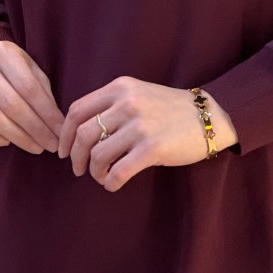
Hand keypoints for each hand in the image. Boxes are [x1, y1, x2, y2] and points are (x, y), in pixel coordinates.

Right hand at [0, 41, 65, 153]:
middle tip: (52, 144)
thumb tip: (57, 123)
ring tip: (36, 147)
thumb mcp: (32, 70)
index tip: (61, 130)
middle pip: (11, 104)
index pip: (29, 87)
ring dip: (17, 137)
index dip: (47, 112)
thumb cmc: (15, 70)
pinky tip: (6, 142)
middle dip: (35, 129)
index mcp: (4, 51)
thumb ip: (43, 91)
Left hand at [57, 76, 236, 191]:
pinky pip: (118, 172)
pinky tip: (114, 184)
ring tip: (102, 176)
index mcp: (120, 88)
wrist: (210, 116)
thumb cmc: (170, 109)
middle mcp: (127, 103)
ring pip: (98, 155)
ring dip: (95, 172)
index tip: (63, 150)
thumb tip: (79, 133)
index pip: (77, 110)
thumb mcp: (138, 93)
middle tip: (79, 169)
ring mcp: (140, 126)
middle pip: (83, 135)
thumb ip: (111, 105)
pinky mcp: (152, 148)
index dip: (64, 135)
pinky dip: (110, 182)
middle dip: (75, 157)